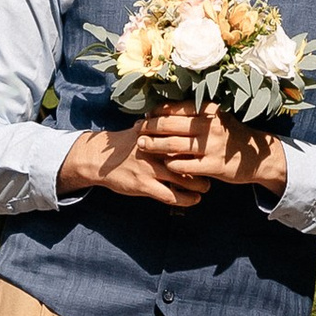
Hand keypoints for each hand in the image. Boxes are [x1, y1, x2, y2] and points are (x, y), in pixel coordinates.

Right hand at [57, 121, 201, 207]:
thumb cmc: (124, 144)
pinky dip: (184, 199)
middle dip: (204, 165)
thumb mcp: (141, 129)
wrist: (100, 159)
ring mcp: (150, 168)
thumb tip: (179, 115)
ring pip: (181, 178)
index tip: (215, 146)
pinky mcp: (144, 185)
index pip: (185, 136)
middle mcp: (155, 149)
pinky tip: (194, 200)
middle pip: (187, 157)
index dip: (201, 142)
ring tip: (206, 187)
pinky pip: (169, 195)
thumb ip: (160, 126)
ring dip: (198, 185)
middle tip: (215, 169)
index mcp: (156, 134)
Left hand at [135, 103, 289, 199]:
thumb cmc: (230, 134)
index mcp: (210, 110)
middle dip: (150, 127)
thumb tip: (163, 110)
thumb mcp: (217, 118)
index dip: (157, 111)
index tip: (145, 116)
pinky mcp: (213, 166)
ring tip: (142, 145)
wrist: (257, 156)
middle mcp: (210, 125)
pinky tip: (164, 163)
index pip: (176, 107)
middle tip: (137, 130)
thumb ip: (194, 114)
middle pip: (171, 125)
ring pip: (173, 145)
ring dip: (154, 145)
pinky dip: (171, 164)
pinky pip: (184, 165)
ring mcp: (211, 146)